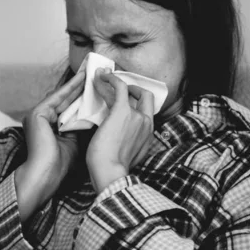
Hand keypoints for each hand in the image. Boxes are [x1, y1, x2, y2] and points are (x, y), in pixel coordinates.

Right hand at [15, 71, 84, 221]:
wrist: (46, 175)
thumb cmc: (60, 165)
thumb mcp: (74, 142)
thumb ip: (80, 128)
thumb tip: (96, 116)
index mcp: (48, 127)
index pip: (69, 108)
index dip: (82, 98)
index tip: (97, 89)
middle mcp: (41, 119)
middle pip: (65, 100)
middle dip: (80, 88)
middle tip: (94, 74)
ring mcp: (37, 115)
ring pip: (61, 96)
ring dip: (76, 85)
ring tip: (90, 73)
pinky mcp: (36, 114)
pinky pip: (57, 98)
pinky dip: (70, 89)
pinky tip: (82, 80)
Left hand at [86, 69, 154, 192]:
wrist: (109, 173)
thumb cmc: (110, 170)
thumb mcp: (125, 157)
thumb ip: (126, 145)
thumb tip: (114, 137)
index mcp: (147, 136)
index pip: (147, 113)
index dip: (137, 105)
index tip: (126, 103)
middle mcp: (146, 123)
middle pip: (145, 97)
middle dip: (133, 89)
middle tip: (119, 88)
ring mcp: (137, 116)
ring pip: (127, 90)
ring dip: (114, 82)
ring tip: (101, 77)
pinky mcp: (123, 110)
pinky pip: (120, 86)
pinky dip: (111, 79)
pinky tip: (102, 76)